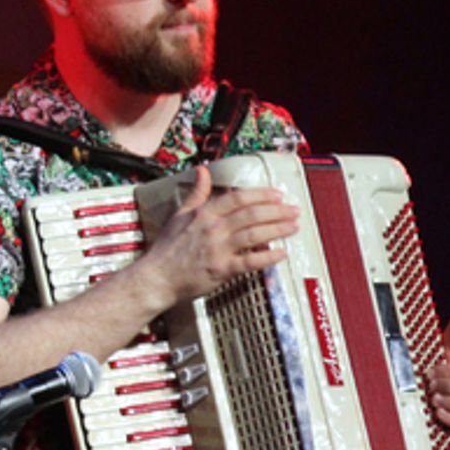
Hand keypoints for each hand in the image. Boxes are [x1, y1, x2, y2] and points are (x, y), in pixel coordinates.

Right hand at [141, 166, 300, 306]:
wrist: (155, 279)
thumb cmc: (166, 250)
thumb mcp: (179, 215)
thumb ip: (196, 193)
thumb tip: (202, 170)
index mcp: (204, 214)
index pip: (239, 198)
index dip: (262, 195)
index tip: (277, 195)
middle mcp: (213, 229)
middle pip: (252, 214)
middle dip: (277, 211)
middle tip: (293, 210)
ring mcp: (218, 249)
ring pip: (255, 234)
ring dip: (278, 229)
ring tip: (293, 227)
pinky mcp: (221, 270)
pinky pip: (251, 261)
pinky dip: (269, 257)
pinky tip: (282, 253)